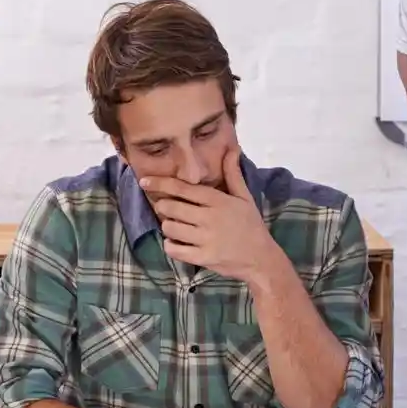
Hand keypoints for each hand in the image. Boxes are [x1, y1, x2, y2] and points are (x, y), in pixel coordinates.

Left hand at [140, 147, 279, 281]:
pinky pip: (174, 249)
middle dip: (162, 207)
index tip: (144, 181)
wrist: (261, 258)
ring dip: (168, 226)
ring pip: (170, 228)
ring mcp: (206, 239)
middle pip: (171, 208)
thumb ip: (233, 174)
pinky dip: (170, 245)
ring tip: (176, 227)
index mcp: (218, 201)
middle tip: (166, 209)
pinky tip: (177, 243)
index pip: (183, 188)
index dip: (161, 183)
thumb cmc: (251, 225)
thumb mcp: (245, 197)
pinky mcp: (203, 257)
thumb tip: (233, 149)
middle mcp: (210, 218)